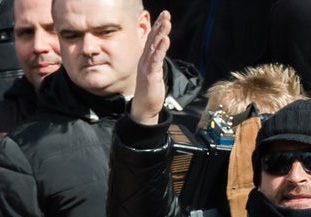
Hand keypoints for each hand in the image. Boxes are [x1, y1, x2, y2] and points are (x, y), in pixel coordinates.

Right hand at [131, 7, 170, 123]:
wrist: (143, 108)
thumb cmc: (150, 93)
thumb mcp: (154, 73)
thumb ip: (157, 62)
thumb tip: (160, 53)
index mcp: (146, 60)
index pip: (152, 40)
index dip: (158, 28)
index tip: (164, 17)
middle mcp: (145, 60)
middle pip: (152, 39)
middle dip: (159, 26)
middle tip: (166, 14)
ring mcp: (147, 67)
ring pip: (154, 47)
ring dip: (161, 33)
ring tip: (167, 22)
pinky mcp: (150, 75)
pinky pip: (156, 59)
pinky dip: (161, 49)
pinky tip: (165, 40)